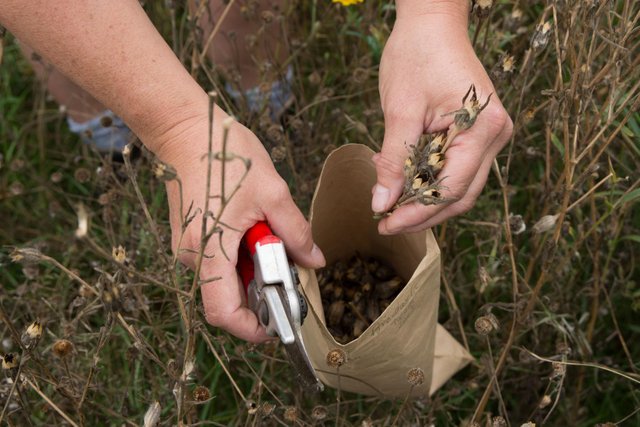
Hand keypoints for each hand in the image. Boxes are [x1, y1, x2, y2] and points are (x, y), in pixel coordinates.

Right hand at [158, 106, 325, 342]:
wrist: (186, 129)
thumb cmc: (224, 154)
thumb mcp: (272, 192)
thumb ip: (295, 232)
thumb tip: (314, 261)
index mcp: (208, 249)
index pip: (223, 311)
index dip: (251, 328)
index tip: (277, 327)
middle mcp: (191, 255)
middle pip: (226, 297)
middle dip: (259, 293)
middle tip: (287, 270)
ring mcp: (187, 247)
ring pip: (223, 278)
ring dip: (251, 271)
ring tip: (272, 239)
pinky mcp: (190, 237)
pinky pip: (217, 261)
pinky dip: (240, 258)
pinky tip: (255, 231)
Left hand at [372, 7, 512, 233]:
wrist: (432, 21)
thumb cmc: (417, 55)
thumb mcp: (400, 110)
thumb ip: (394, 161)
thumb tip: (382, 204)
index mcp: (483, 127)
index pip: (451, 188)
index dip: (418, 212)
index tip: (386, 222)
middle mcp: (495, 135)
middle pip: (459, 194)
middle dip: (422, 213)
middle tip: (386, 221)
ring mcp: (489, 136)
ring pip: (458, 186)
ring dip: (423, 198)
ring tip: (388, 198)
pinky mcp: (476, 134)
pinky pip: (454, 168)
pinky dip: (427, 178)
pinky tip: (398, 174)